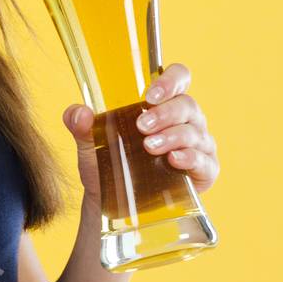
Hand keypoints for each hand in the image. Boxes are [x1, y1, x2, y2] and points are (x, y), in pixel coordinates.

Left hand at [62, 61, 220, 208]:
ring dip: (172, 136)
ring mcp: (198, 145)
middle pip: (186, 105)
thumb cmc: (108, 165)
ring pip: (194, 132)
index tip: (150, 95)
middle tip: (141, 127)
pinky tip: (174, 160)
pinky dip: (190, 158)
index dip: (170, 80)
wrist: (112, 203)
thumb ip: (81, 125)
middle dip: (164, 113)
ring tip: (148, 147)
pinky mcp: (204, 171)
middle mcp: (186, 120)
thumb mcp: (90, 144)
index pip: (179, 78)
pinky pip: (204, 161)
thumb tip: (78, 113)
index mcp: (164, 104)